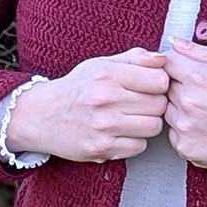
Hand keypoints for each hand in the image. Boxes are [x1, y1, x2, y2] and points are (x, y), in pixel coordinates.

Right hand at [7, 47, 169, 162]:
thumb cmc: (78, 87)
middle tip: (142, 103)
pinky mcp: (100, 148)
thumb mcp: (102, 64)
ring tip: (133, 118)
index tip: (151, 86)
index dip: (160, 83)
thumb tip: (164, 59)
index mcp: (108, 74)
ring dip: (148, 123)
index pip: (160, 80)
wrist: (41, 115)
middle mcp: (105, 99)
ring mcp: (102, 126)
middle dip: (156, 104)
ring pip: (153, 127)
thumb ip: (136, 58)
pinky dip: (135, 141)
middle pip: (159, 105)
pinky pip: (139, 147)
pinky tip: (123, 132)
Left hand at [162, 36, 206, 179]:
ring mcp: (185, 127)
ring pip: (167, 110)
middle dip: (179, 86)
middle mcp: (188, 102)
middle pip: (163, 86)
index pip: (166, 62)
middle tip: (206, 93)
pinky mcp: (186, 149)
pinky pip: (172, 133)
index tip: (189, 71)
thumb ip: (205, 51)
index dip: (176, 64)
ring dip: (180, 108)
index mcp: (200, 76)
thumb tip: (175, 42)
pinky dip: (185, 130)